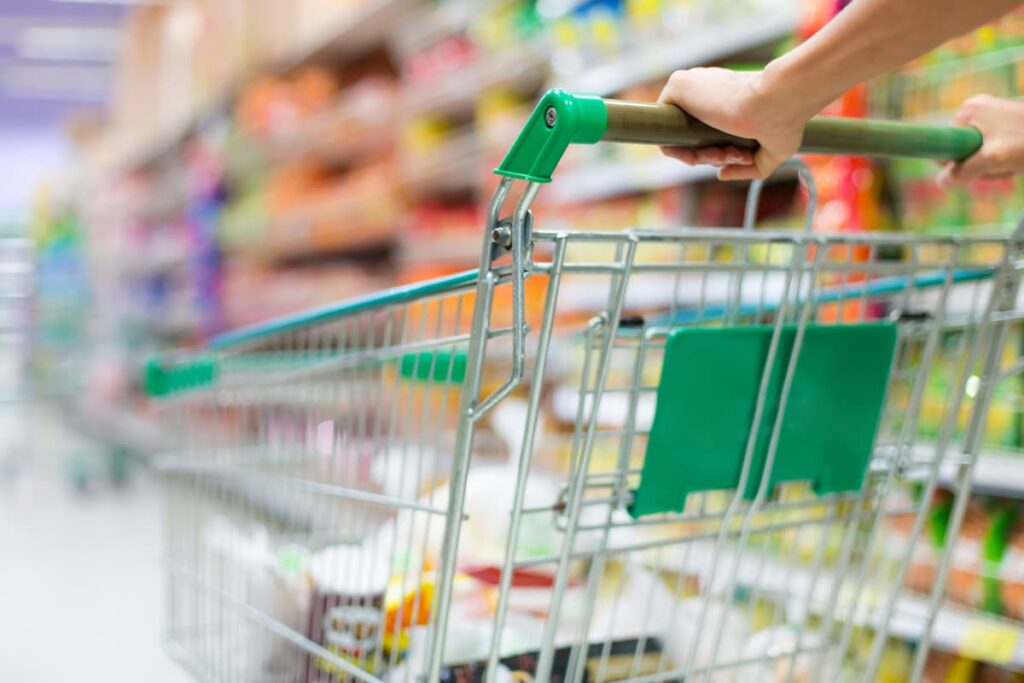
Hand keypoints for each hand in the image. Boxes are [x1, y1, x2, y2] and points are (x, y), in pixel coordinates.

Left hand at [657, 66, 812, 180]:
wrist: (779, 100)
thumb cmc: (787, 120)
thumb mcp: (775, 150)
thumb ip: (749, 166)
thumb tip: (720, 174)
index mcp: (727, 97)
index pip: (710, 132)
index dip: (723, 152)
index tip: (743, 156)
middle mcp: (707, 91)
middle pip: (696, 138)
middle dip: (717, 155)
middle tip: (739, 155)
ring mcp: (692, 87)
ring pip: (683, 139)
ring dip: (705, 157)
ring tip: (731, 153)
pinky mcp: (677, 86)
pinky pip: (666, 134)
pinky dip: (684, 153)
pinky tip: (710, 152)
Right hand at [937, 95, 1023, 185]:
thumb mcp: (992, 161)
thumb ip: (961, 172)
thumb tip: (941, 182)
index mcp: (968, 110)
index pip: (943, 145)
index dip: (957, 164)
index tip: (979, 169)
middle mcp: (976, 108)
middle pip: (960, 149)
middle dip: (977, 165)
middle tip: (1000, 169)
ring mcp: (990, 113)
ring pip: (976, 152)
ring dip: (991, 165)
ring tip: (1011, 165)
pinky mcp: (1003, 121)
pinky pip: (989, 147)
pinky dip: (1000, 159)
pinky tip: (1015, 160)